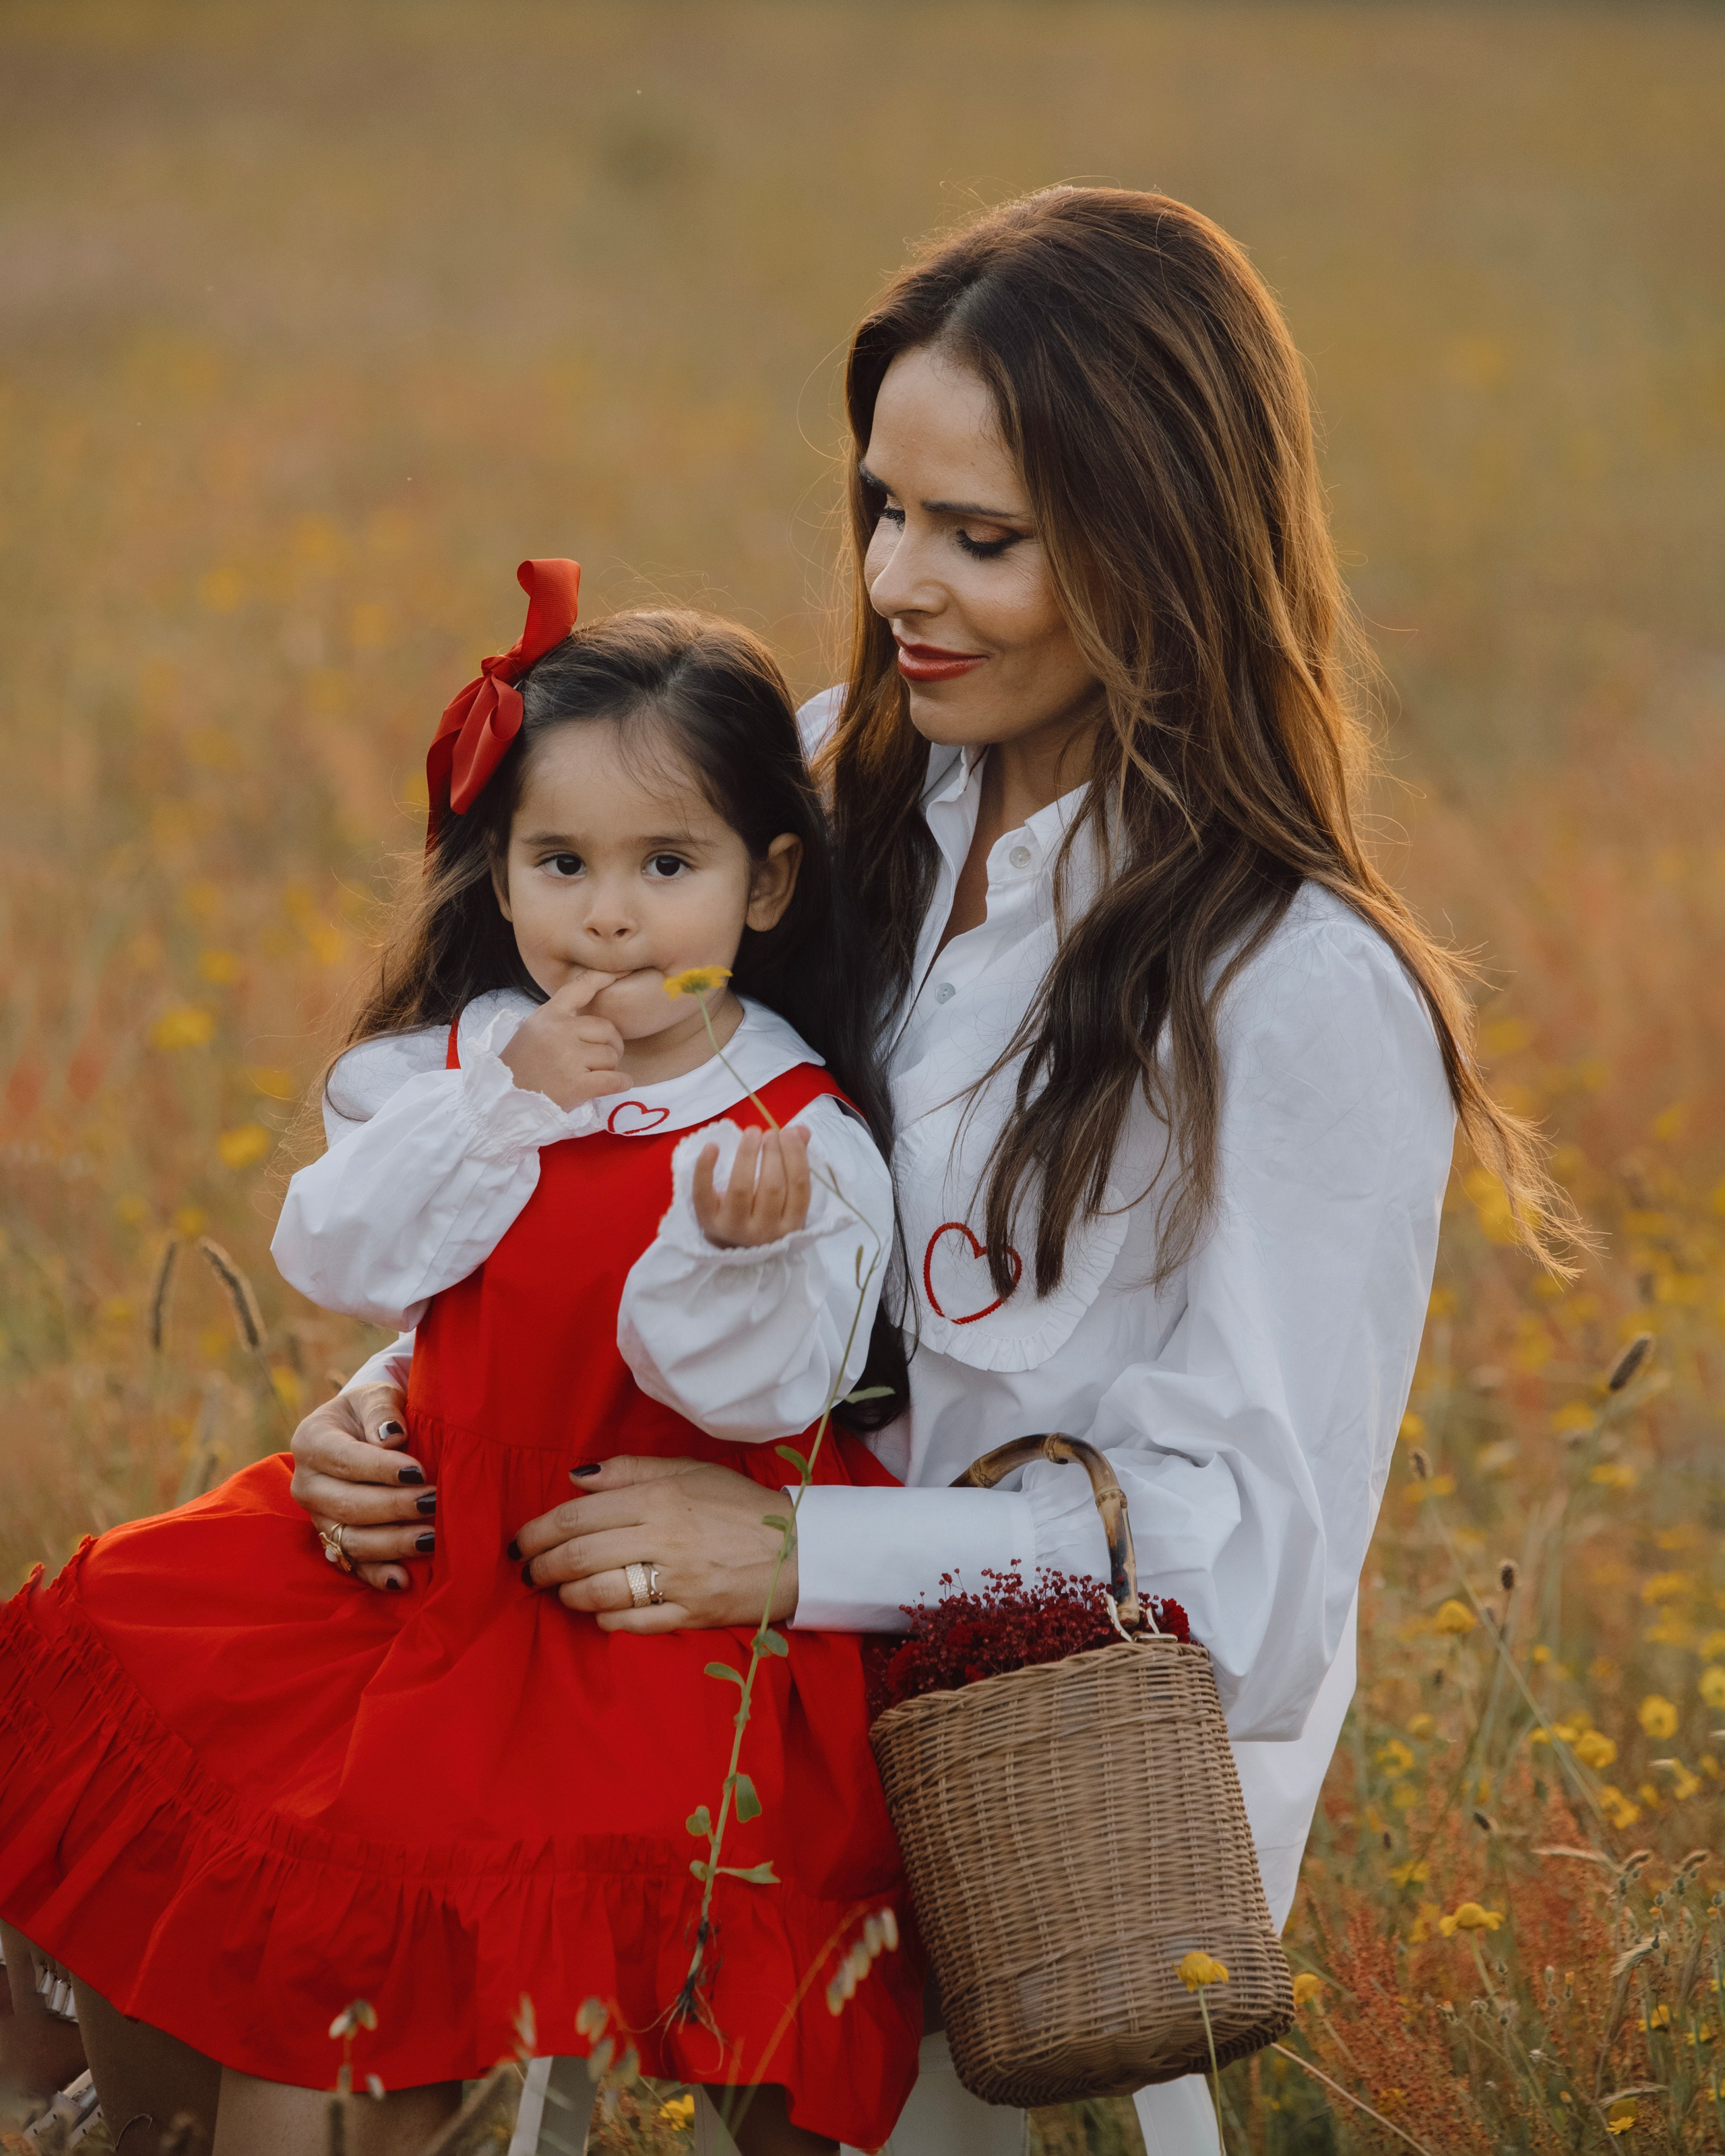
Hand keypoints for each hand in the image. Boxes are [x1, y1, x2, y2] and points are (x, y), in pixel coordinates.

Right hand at [288, 1383, 437, 1592]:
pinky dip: (377, 1574)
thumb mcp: (377, 1396)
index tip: (419, 1472)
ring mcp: (318, 1518)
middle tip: (433, 1502)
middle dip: (394, 1506)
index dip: (381, 1469)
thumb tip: (392, 1437)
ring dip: (392, 1542)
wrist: (362, 1431)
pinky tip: (404, 1579)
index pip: (344, 1460)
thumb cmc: (374, 1411)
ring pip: (351, 1539)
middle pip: (348, 1504)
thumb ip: (382, 1410)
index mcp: (311, 1441)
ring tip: (430, 1538)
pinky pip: (353, 1565)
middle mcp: (306, 1484)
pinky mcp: (333, 1543)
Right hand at [499, 969, 625, 1110]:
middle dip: (610, 1045)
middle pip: (607, 1029)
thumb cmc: (519, 1068)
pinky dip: (622, 1083)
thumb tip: (593, 1019)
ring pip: (611, 1056)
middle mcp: (560, 1031)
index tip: (623, 970)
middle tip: (600, 1059)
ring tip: (590, 1075)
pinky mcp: (578, 1085)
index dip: (604, 977)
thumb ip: (559, 1021)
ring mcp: (569, 1058)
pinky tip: (618, 1084)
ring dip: (609, 1067)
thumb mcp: (532, 1031)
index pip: (580, 988)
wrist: (502, 1102)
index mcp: (548, 1015)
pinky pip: (616, 1079)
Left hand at [513, 1456, 797, 1632]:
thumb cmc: (738, 1504)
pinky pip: (631, 1624)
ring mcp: (677, 1582)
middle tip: (527, 1572)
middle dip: (541, 1567)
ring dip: (566, 1595)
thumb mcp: (688, 1470)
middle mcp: (664, 1538)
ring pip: (598, 1593)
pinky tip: (597, 1610)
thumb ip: (629, 1470)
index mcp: (660, 1498)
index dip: (537, 1531)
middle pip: (579, 1557)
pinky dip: (604, 1619)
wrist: (798, 1548)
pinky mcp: (691, 1616)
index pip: (578, 1517)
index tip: (519, 1542)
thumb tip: (575, 1478)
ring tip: (558, 1591)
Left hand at [692, 1126, 810, 1247]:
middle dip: (772, 1153)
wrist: (731, 1242)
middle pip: (772, 1187)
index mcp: (790, 1225)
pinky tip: (712, 1147)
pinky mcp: (708, 1221)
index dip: (795, 1156)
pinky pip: (703, 1193)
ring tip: (752, 1133)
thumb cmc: (763, 1213)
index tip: (789, 1132)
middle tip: (770, 1133)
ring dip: (747, 1155)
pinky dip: (705, 1168)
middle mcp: (764, 1230)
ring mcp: (734, 1227)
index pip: (799, 1187)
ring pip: (741, 1188)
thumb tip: (801, 1131)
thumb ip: (794, 1162)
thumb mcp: (784, 1195)